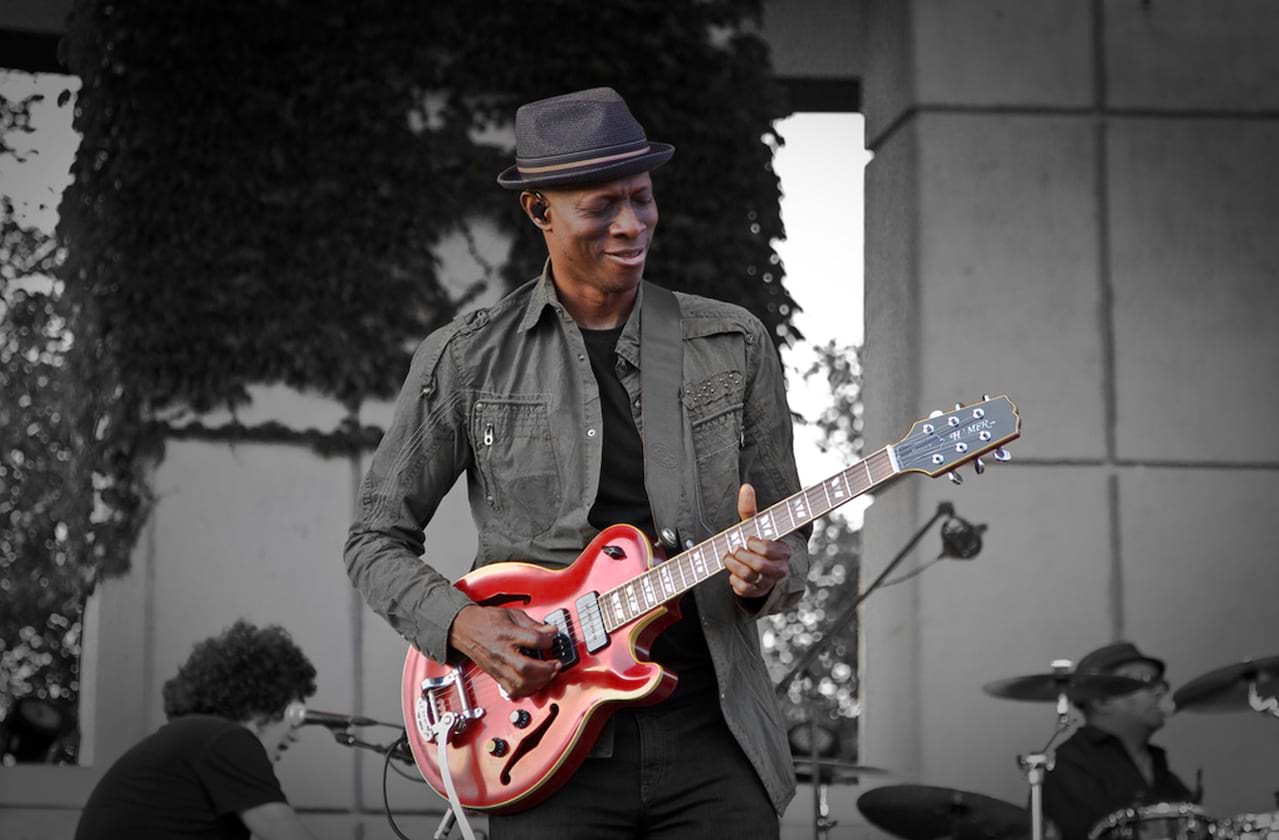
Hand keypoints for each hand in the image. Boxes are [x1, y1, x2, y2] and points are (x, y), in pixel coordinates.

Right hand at [448, 605, 560, 697]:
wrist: (464, 628)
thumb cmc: (486, 621)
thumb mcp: (511, 614)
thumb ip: (532, 624)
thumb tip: (551, 631)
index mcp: (506, 633)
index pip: (532, 639)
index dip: (548, 640)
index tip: (552, 639)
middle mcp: (501, 653)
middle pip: (526, 668)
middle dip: (546, 670)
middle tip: (556, 665)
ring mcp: (497, 667)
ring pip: (520, 684)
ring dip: (539, 682)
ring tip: (548, 675)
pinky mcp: (495, 676)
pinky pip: (512, 691)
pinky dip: (527, 691)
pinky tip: (535, 684)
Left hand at [724, 483, 790, 599]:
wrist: (756, 567)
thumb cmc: (755, 542)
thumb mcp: (753, 525)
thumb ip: (749, 508)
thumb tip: (746, 487)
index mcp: (783, 551)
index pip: (771, 550)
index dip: (756, 545)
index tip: (748, 539)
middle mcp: (779, 569)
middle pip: (760, 565)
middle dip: (742, 555)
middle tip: (736, 548)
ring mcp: (768, 583)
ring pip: (749, 577)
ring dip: (733, 565)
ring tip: (729, 557)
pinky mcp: (755, 593)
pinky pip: (742, 589)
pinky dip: (733, 579)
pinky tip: (732, 572)